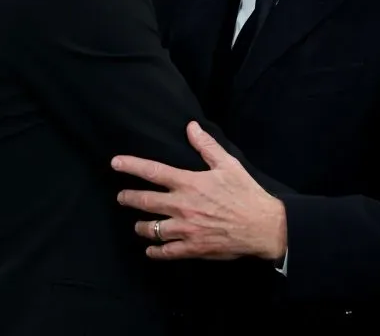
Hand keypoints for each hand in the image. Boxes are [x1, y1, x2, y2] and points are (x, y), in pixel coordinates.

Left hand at [112, 121, 285, 260]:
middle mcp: (183, 206)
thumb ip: (206, 146)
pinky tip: (150, 249)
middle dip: (128, 198)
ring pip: (151, 229)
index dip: (131, 166)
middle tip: (121, 197)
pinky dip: (155, 251)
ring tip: (138, 225)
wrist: (263, 226)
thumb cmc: (246, 193)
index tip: (115, 163)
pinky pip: (166, 252)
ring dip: (141, 226)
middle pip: (145, 201)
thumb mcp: (228, 164)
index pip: (153, 172)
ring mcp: (186, 229)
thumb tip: (190, 127)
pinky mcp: (193, 248)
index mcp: (189, 183)